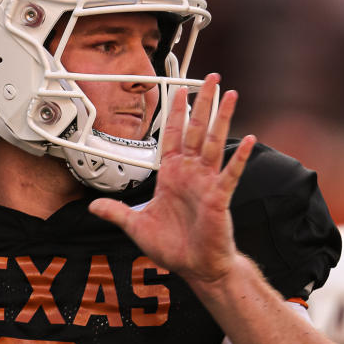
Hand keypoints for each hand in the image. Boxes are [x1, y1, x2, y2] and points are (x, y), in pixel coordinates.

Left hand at [89, 73, 254, 286]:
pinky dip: (239, 157)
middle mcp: (191, 174)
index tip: (181, 89)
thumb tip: (93, 207)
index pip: (174, 136)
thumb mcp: (136, 226)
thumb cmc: (173, 247)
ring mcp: (207, 183)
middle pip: (197, 130)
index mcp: (172, 175)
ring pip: (215, 142)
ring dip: (222, 118)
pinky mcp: (219, 197)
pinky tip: (249, 139)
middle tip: (211, 77)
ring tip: (230, 93)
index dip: (176, 112)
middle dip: (203, 103)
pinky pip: (230, 173)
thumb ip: (116, 213)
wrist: (195, 267)